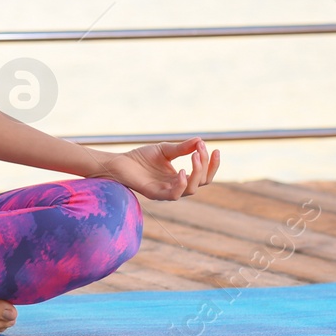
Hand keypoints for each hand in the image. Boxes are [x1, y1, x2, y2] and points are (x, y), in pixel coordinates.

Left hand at [103, 138, 219, 200]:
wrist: (120, 163)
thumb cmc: (141, 158)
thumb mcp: (165, 150)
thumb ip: (182, 148)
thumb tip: (200, 140)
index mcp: (180, 178)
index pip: (203, 176)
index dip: (212, 165)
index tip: (215, 149)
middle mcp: (176, 187)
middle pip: (201, 183)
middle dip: (205, 167)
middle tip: (201, 150)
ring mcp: (166, 192)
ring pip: (191, 190)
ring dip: (196, 173)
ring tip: (195, 156)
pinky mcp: (155, 194)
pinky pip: (174, 195)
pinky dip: (180, 184)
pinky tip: (181, 171)